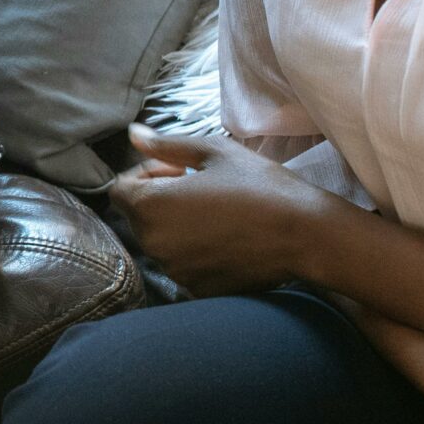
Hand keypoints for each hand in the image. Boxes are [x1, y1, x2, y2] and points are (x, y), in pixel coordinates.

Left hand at [108, 124, 350, 296]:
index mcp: (151, 207)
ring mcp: (175, 272)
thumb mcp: (212, 152)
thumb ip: (165, 145)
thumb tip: (133, 134)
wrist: (304, 234)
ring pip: (160, 242)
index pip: (119, 189)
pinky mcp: (197, 289)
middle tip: (200, 186)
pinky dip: (194, 251)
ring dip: (176, 225)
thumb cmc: (259, 185)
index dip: (144, 174)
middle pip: (138, 217)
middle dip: (159, 198)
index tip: (177, 169)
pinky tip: (226, 238)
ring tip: (216, 211)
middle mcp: (155, 245)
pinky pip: (182, 264)